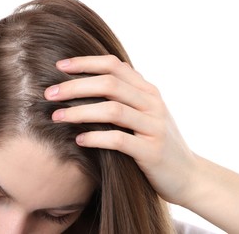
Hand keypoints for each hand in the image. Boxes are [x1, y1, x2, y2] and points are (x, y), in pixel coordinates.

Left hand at [44, 55, 196, 204]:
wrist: (189, 175)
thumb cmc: (158, 142)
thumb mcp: (147, 113)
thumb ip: (127, 95)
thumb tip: (93, 78)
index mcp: (148, 91)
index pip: (114, 66)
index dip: (86, 63)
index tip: (60, 66)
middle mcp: (153, 104)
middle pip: (109, 85)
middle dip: (75, 87)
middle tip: (49, 94)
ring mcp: (154, 127)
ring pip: (112, 110)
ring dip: (80, 112)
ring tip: (57, 117)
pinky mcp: (151, 152)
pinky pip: (119, 140)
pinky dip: (95, 138)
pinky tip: (78, 140)